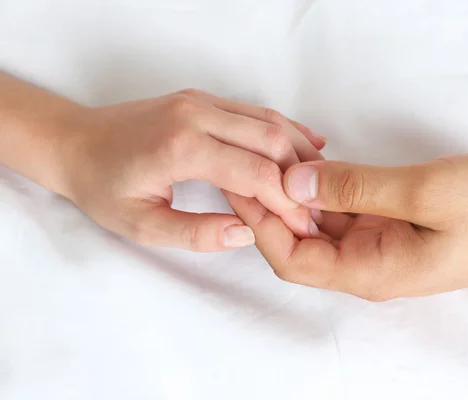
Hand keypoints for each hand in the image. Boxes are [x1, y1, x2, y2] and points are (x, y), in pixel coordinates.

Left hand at [58, 90, 327, 250]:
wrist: (75, 143)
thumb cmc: (103, 186)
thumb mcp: (141, 225)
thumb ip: (195, 234)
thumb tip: (246, 234)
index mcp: (181, 147)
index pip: (256, 171)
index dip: (286, 202)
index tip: (304, 226)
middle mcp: (196, 114)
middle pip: (272, 139)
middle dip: (301, 177)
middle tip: (315, 208)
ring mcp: (201, 101)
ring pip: (269, 120)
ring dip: (299, 151)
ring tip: (319, 183)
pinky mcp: (203, 99)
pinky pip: (255, 112)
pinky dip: (284, 129)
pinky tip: (307, 144)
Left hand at [224, 154, 467, 322]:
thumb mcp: (425, 193)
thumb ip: (355, 187)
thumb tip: (294, 180)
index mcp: (368, 270)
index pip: (291, 260)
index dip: (260, 223)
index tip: (243, 183)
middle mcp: (362, 264)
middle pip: (295, 242)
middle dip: (269, 203)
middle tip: (251, 160)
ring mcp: (371, 245)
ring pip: (314, 225)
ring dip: (293, 192)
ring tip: (274, 152)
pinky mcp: (382, 226)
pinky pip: (338, 211)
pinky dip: (320, 187)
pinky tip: (309, 159)